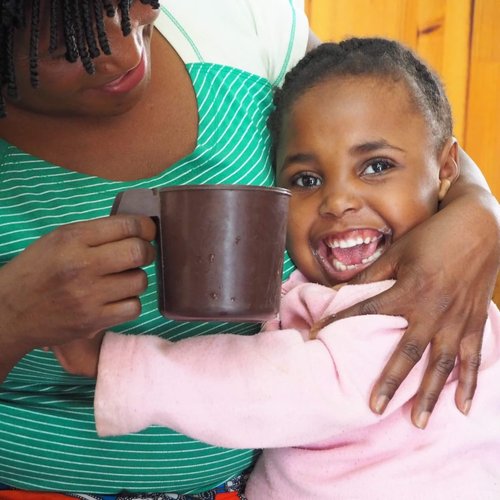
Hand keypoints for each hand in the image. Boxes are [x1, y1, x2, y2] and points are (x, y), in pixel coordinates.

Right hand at [0, 215, 155, 371]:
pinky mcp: (93, 321)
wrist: (10, 312)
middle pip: (138, 252)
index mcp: (72, 238)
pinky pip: (133, 308)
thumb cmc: (38, 270)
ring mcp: (88, 296)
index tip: (147, 232)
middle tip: (140, 255)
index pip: (127, 226)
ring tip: (123, 279)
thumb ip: (96, 233)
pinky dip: (130, 303)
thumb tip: (139, 228)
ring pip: (140, 281)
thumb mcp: (59, 239)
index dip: (146, 228)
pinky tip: (117, 299)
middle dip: (146, 252)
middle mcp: (81, 265)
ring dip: (136, 279)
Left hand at [334, 194, 498, 428]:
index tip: (315, 334)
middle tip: (373, 408)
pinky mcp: (474, 322)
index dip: (338, 321)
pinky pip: (473, 358)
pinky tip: (461, 407)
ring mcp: (456, 320)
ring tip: (417, 422)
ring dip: (429, 395)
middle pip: (406, 354)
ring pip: (441, 365)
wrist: (479, 227)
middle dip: (388, 382)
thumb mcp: (398, 250)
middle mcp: (432, 311)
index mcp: (408, 290)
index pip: (366, 312)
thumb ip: (372, 274)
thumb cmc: (432, 236)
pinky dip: (469, 384)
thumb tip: (341, 289)